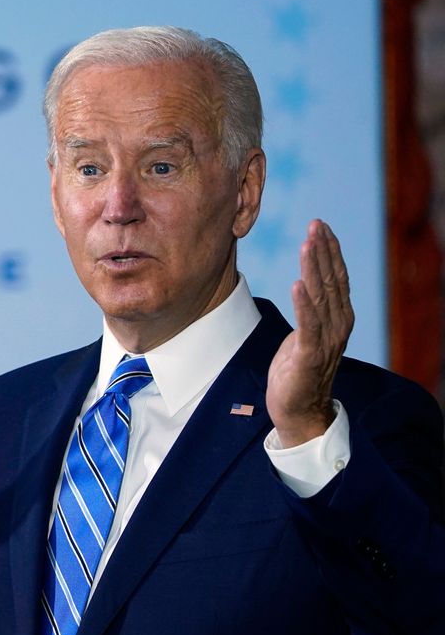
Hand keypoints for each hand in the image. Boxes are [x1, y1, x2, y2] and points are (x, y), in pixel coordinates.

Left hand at [266, 220, 354, 446]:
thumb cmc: (298, 370)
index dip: (330, 251)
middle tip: (315, 224)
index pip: (336, 277)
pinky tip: (297, 284)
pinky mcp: (309, 355)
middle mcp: (337, 326)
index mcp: (338, 318)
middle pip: (331, 281)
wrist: (299, 409)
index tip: (320, 226)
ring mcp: (325, 341)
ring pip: (320, 297)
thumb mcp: (307, 333)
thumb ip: (312, 310)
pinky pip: (307, 325)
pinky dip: (303, 303)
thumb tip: (307, 282)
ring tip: (307, 244)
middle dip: (323, 251)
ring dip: (313, 269)